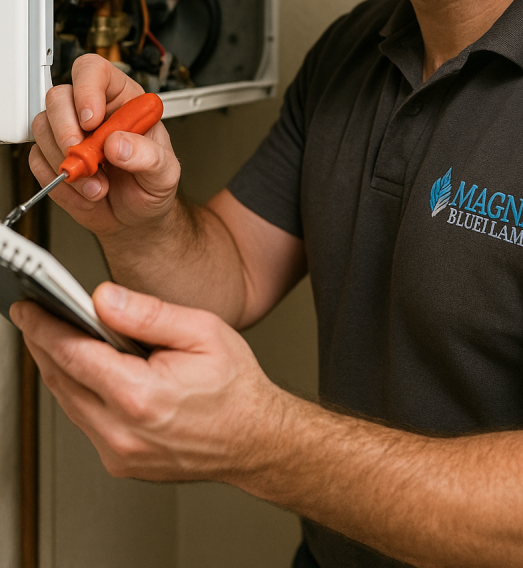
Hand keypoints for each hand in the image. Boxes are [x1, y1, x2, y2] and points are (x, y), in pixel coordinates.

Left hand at [10, 284, 283, 482]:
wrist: (256, 439)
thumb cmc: (236, 387)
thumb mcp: (202, 331)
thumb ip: (149, 313)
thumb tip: (103, 298)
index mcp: (141, 397)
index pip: (73, 356)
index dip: (44, 328)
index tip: (28, 309)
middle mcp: (123, 432)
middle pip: (61, 380)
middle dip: (44, 344)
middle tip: (36, 315)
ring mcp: (119, 453)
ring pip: (69, 402)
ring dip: (58, 368)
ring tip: (57, 336)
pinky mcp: (120, 462)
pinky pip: (85, 421)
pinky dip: (78, 392)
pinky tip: (86, 369)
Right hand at [30, 55, 179, 236]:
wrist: (136, 218)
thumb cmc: (151, 186)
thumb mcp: (165, 173)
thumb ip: (148, 156)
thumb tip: (118, 143)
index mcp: (123, 101)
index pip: (95, 71)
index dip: (87, 89)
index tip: (91, 120)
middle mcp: (93, 112)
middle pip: (58, 97)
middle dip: (67, 131)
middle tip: (86, 159)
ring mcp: (69, 133)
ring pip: (42, 128)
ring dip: (66, 163)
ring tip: (98, 185)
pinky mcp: (52, 157)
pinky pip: (37, 161)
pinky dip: (59, 184)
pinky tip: (85, 192)